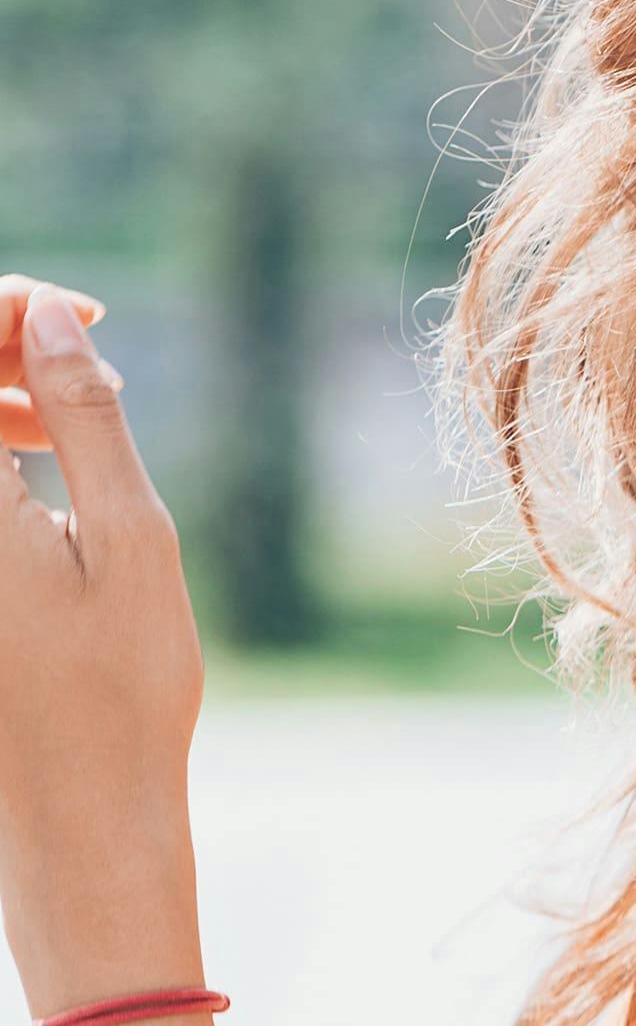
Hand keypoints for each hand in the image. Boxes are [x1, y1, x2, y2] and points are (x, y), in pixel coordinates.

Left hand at [0, 275, 208, 1017]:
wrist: (80, 822)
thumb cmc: (122, 689)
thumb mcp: (130, 536)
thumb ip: (83, 418)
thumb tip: (53, 319)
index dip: (11, 306)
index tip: (87, 314)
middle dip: (2, 342)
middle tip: (87, 345)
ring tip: (71, 405)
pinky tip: (37, 454)